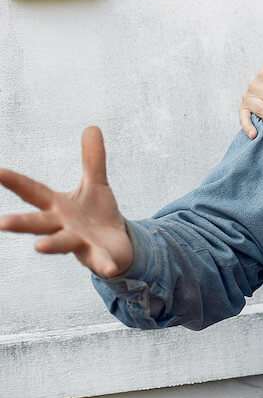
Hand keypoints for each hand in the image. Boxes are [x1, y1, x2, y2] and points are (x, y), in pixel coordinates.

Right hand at [0, 126, 132, 277]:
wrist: (116, 245)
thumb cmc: (97, 214)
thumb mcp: (96, 183)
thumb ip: (93, 159)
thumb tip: (92, 127)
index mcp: (58, 206)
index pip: (33, 191)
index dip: (14, 181)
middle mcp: (63, 226)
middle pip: (39, 223)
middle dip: (21, 223)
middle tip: (1, 223)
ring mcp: (79, 243)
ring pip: (62, 244)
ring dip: (52, 245)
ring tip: (39, 248)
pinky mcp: (99, 257)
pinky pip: (101, 261)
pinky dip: (104, 265)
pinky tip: (109, 270)